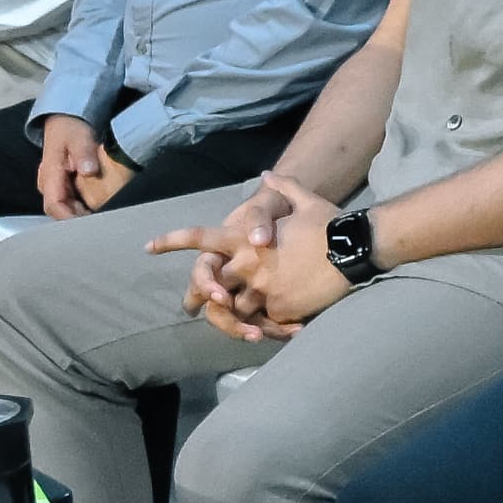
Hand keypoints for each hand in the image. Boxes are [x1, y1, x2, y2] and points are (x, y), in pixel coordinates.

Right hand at [36, 115, 131, 217]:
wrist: (65, 121)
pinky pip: (70, 203)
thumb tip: (88, 171)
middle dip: (78, 220)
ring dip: (81, 215)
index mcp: (49, 174)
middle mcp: (48, 183)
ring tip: (102, 216)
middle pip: (59, 212)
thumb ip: (84, 153)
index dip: (70, 218)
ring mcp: (54, 186)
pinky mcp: (62, 186)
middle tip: (101, 222)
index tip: (88, 223)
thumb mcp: (80, 137)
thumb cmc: (71, 128)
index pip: (54, 205)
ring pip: (65, 209)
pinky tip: (98, 208)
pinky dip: (83, 208)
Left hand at [159, 176, 345, 339]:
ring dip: (237, 316)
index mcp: (245, 240)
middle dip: (201, 296)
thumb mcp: (304, 200)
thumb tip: (268, 172)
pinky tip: (279, 330)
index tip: (149, 247)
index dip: (172, 241)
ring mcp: (263, 290)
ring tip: (244, 323)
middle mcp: (248, 266)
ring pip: (236, 310)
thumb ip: (282, 187)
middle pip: (212, 286)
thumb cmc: (329, 222)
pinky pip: (266, 324)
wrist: (353, 249)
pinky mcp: (281, 310)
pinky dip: (268, 328)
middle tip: (191, 306)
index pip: (200, 238)